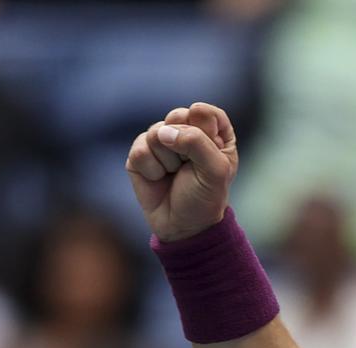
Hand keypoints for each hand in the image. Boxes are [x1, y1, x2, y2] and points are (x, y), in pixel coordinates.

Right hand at [126, 102, 238, 242]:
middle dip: (184, 145)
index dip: (204, 132)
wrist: (182, 226)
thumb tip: (163, 131)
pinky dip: (152, 169)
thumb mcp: (215, 171)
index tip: (210, 154)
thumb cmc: (204, 197)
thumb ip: (197, 142)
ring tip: (175, 175)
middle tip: (190, 167)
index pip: (204, 112)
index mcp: (213, 132)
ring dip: (168, 161)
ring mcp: (161, 140)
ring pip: (156, 132)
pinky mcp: (140, 153)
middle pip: (178, 116)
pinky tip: (159, 178)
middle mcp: (186, 131)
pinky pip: (140, 150)